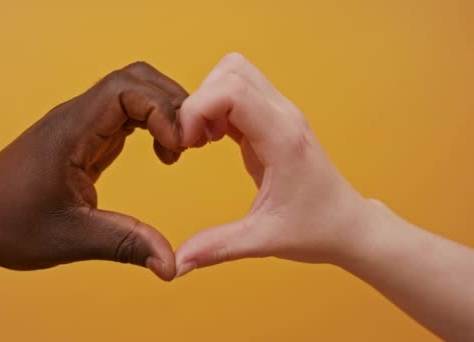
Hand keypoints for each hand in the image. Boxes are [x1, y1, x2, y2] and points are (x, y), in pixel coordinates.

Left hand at [0, 62, 186, 279]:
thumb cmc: (7, 224)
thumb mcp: (69, 238)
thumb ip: (124, 245)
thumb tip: (171, 265)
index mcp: (70, 130)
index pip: (124, 89)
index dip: (161, 109)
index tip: (179, 147)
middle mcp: (76, 119)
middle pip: (134, 80)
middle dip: (172, 103)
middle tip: (193, 142)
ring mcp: (81, 126)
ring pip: (133, 93)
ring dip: (165, 112)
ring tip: (180, 149)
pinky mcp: (85, 139)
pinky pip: (127, 115)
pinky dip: (153, 126)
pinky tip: (163, 154)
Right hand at [175, 53, 374, 276]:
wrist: (348, 225)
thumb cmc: (315, 229)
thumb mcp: (263, 241)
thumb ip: (217, 247)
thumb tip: (174, 264)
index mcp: (282, 138)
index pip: (232, 90)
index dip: (197, 108)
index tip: (188, 144)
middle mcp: (283, 116)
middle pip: (231, 70)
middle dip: (199, 100)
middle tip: (193, 140)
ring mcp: (280, 114)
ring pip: (234, 74)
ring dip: (208, 100)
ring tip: (203, 140)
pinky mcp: (273, 120)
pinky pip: (238, 94)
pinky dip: (217, 108)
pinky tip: (213, 140)